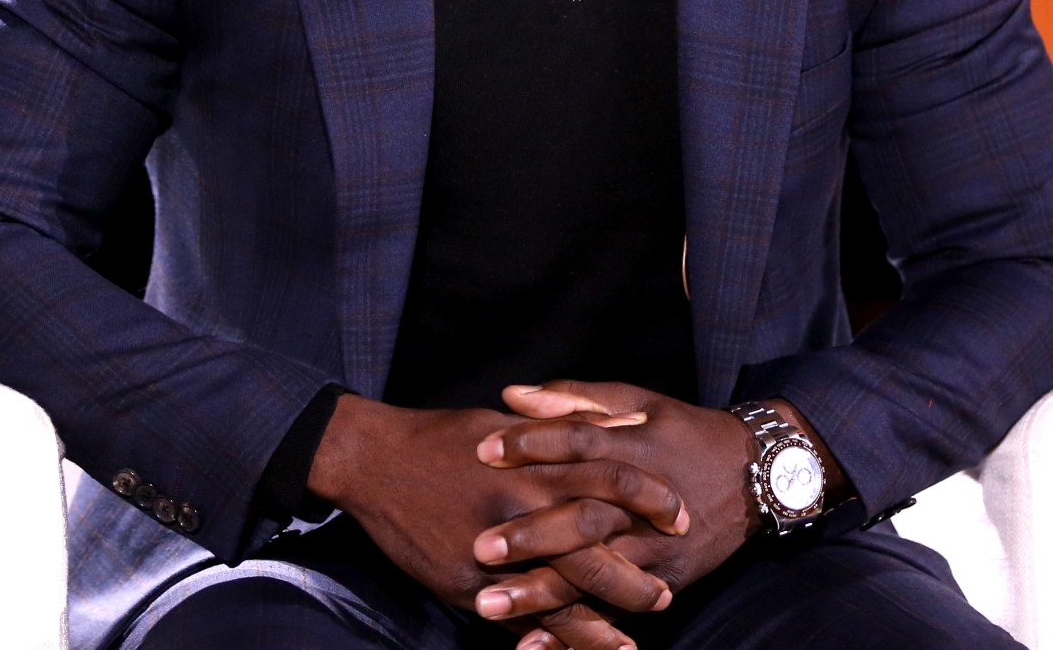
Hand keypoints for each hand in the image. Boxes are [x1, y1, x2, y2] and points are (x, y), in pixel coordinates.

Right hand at [306, 395, 686, 625]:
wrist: (373, 460)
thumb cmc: (442, 437)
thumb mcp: (503, 425)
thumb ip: (556, 432)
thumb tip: (607, 430)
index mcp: (536, 464)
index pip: (612, 482)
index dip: (651, 501)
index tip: (679, 516)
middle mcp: (521, 509)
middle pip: (594, 551)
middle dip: (633, 579)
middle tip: (664, 595)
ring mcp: (493, 554)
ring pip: (560, 597)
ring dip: (600, 622)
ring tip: (632, 641)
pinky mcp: (466, 584)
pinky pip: (516, 619)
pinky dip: (549, 639)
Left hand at [467, 381, 782, 648]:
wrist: (756, 477)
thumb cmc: (683, 433)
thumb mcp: (637, 402)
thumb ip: (573, 399)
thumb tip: (511, 395)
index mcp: (632, 449)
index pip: (577, 443)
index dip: (531, 444)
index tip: (481, 450)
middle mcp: (640, 504)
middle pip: (584, 520)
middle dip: (532, 535)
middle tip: (479, 546)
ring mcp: (653, 548)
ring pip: (594, 574)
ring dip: (542, 593)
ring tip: (488, 604)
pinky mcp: (661, 581)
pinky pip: (614, 610)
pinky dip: (576, 632)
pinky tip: (531, 645)